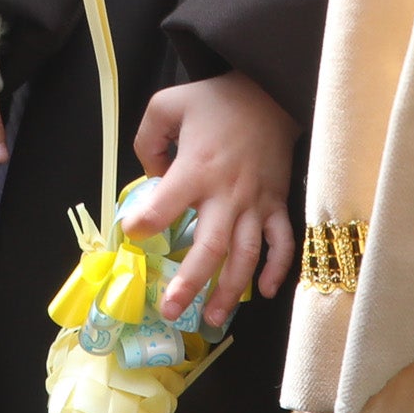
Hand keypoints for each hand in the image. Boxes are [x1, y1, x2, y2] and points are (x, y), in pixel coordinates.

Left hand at [130, 72, 297, 327]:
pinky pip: (282, 242)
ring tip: (211, 319)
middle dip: (190, 282)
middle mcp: (227, 193)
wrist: (269, 93)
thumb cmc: (215, 102)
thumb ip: (147, 139)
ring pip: (245, 254)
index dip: (144, 222)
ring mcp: (256, 203)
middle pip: (211, 246)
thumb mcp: (168, 104)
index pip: (164, 205)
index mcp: (196, 169)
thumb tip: (147, 176)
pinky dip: (275, 268)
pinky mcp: (276, 204)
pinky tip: (263, 292)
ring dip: (230, 289)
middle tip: (170, 311)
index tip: (131, 234)